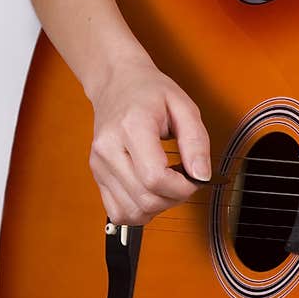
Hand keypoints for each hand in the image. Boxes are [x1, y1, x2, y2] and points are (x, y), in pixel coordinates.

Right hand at [88, 59, 210, 224]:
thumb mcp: (184, 107)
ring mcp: (99, 165)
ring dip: (158, 208)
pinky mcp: (97, 176)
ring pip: (131, 212)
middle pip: (145, 199)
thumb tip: (201, 175)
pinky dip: (139, 211)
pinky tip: (150, 193)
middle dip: (174, 198)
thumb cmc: (150, 93)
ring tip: (167, 186)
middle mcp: (108, 149)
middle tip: (184, 180)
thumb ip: (196, 142)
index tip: (194, 178)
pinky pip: (118, 213)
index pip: (155, 178)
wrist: (117, 84)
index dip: (182, 187)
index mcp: (131, 127)